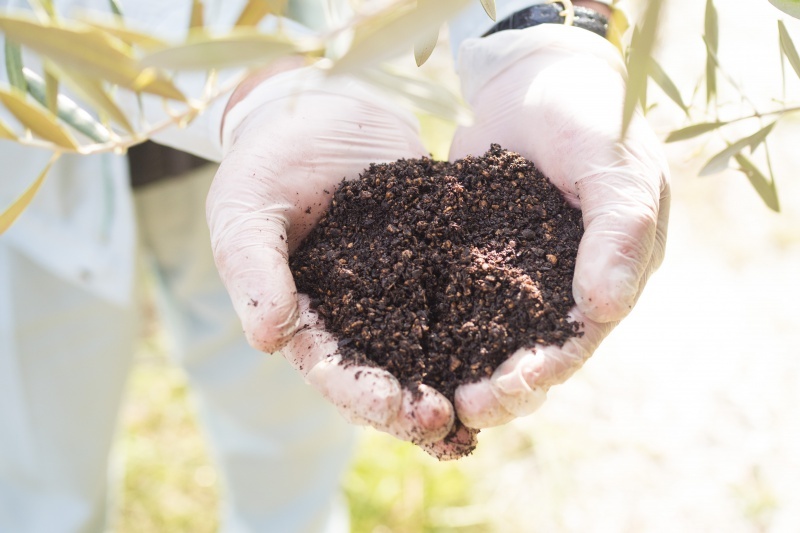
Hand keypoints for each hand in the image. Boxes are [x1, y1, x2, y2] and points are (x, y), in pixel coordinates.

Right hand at [206, 65, 458, 451]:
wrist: (319, 107)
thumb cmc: (266, 161)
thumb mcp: (245, 211)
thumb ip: (253, 271)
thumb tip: (267, 340)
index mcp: (307, 317)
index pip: (334, 370)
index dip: (365, 396)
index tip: (401, 409)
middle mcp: (357, 314)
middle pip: (389, 375)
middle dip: (418, 404)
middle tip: (455, 423)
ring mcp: (400, 287)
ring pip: (432, 346)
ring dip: (460, 377)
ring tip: (495, 397)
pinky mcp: (435, 256)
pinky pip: (463, 292)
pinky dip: (487, 319)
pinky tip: (519, 335)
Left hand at [449, 25, 669, 427]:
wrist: (534, 74)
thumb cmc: (589, 114)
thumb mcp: (615, 165)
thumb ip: (618, 231)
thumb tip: (606, 308)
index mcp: (608, 275)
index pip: (579, 339)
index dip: (547, 370)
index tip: (510, 389)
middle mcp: (560, 285)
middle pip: (532, 353)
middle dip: (502, 386)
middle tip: (464, 404)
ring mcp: (514, 272)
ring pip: (490, 336)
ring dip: (465, 366)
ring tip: (430, 390)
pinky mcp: (472, 255)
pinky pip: (453, 296)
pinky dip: (433, 323)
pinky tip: (400, 341)